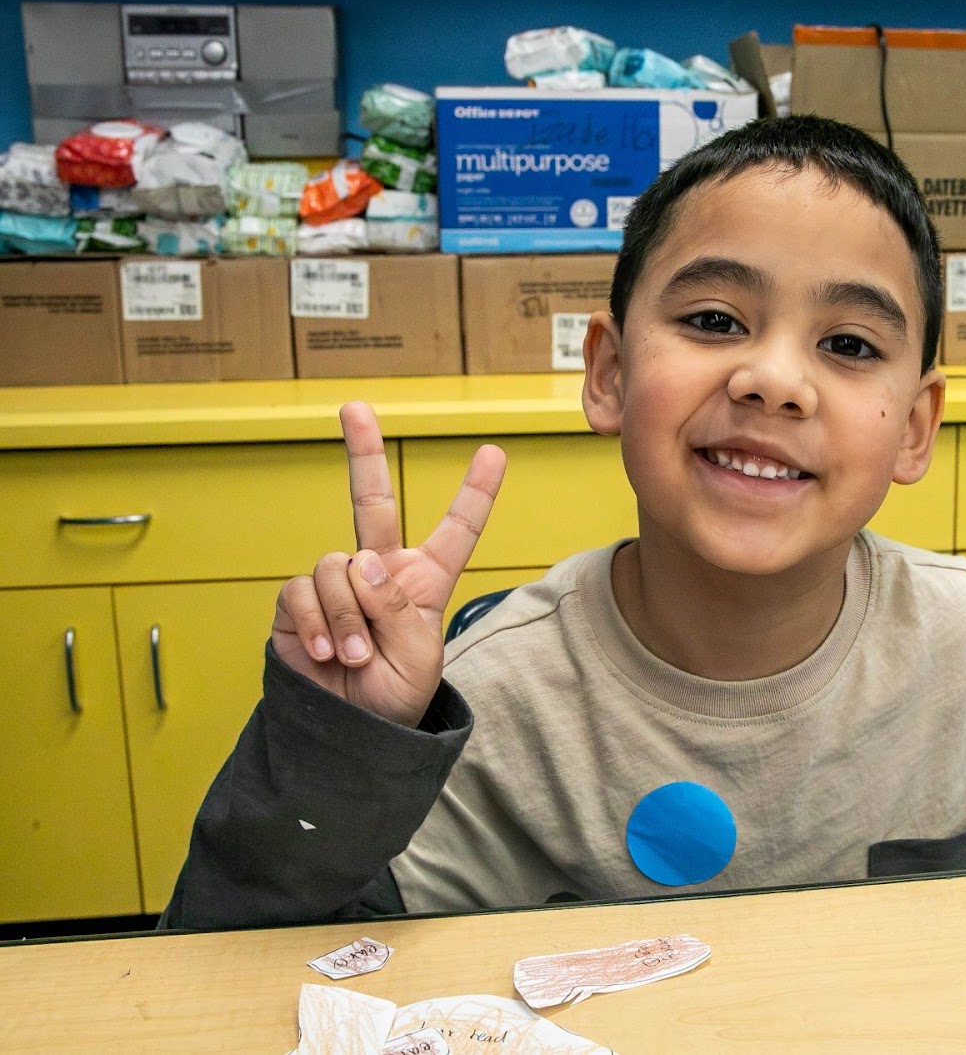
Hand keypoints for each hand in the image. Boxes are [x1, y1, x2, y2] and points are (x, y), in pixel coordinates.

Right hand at [271, 402, 506, 726]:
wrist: (349, 733)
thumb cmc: (393, 696)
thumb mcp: (417, 655)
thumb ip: (396, 605)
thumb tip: (361, 560)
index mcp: (425, 581)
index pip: (456, 530)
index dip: (475, 493)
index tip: (494, 452)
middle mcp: (380, 572)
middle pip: (372, 501)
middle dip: (363, 451)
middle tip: (354, 407)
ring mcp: (337, 583)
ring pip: (339, 567)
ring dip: (349, 616)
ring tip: (355, 657)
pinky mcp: (297, 603)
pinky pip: (303, 590)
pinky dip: (316, 622)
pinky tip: (326, 653)